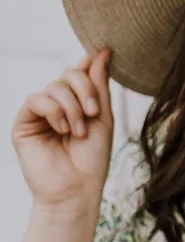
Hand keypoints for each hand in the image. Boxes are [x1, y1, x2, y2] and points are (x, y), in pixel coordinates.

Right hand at [11, 50, 113, 213]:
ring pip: (54, 85)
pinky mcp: (24, 122)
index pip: (80, 71)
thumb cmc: (92, 159)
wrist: (76, 190)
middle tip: (92, 112)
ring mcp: (40, 112)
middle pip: (68, 73)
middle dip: (84, 89)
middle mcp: (58, 104)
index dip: (89, 62)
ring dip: (72, 106)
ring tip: (78, 131)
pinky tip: (62, 130)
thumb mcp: (102, 118)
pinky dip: (54, 111)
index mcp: (77, 102)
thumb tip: (100, 52)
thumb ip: (99, 85)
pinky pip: (37, 99)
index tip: (105, 51)